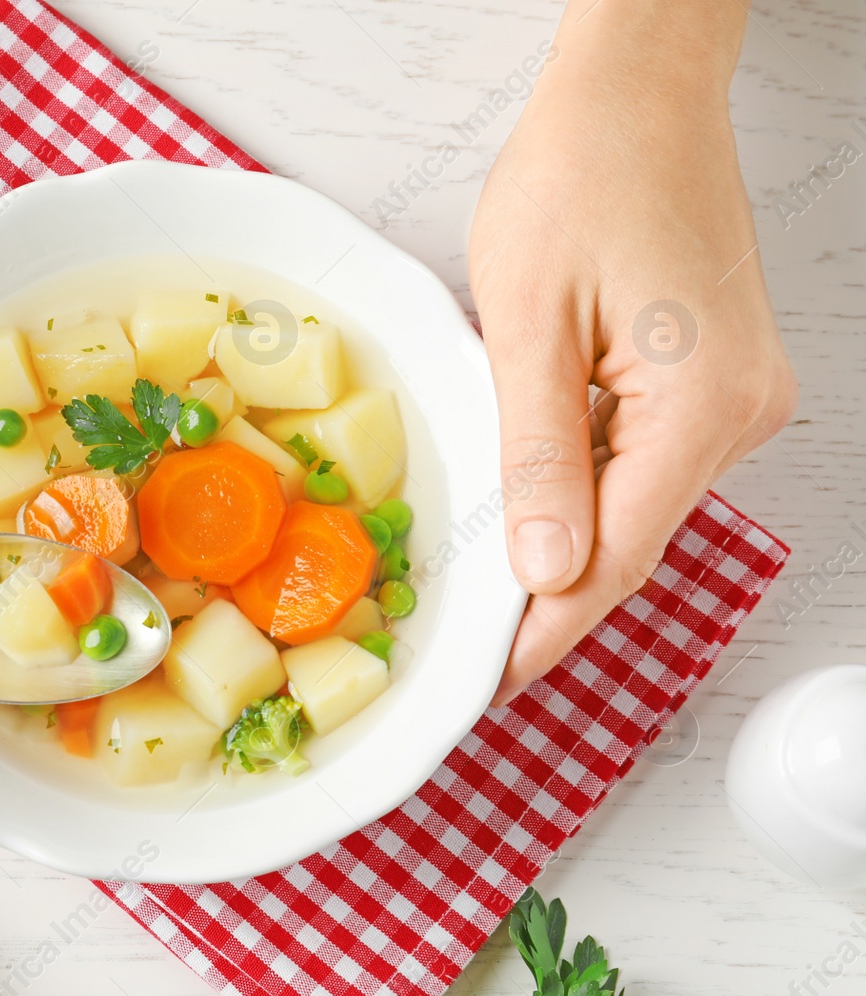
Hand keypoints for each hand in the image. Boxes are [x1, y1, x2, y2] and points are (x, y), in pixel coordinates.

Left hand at [470, 0, 795, 702]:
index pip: (615, 559)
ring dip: (561, 542)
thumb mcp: (529, 323)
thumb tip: (545, 570)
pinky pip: (641, 462)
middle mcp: (738, 416)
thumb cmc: (580, 178)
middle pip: (630, 542)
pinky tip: (530, 502)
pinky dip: (583, 488)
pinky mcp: (712, 382)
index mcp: (701, 408)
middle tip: (469, 654)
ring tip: (481, 590)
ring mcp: (733, 400)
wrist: (638, 95)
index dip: (545, 633)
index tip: (487, 687)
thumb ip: (539, 454)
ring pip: (634, 506)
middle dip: (547, 599)